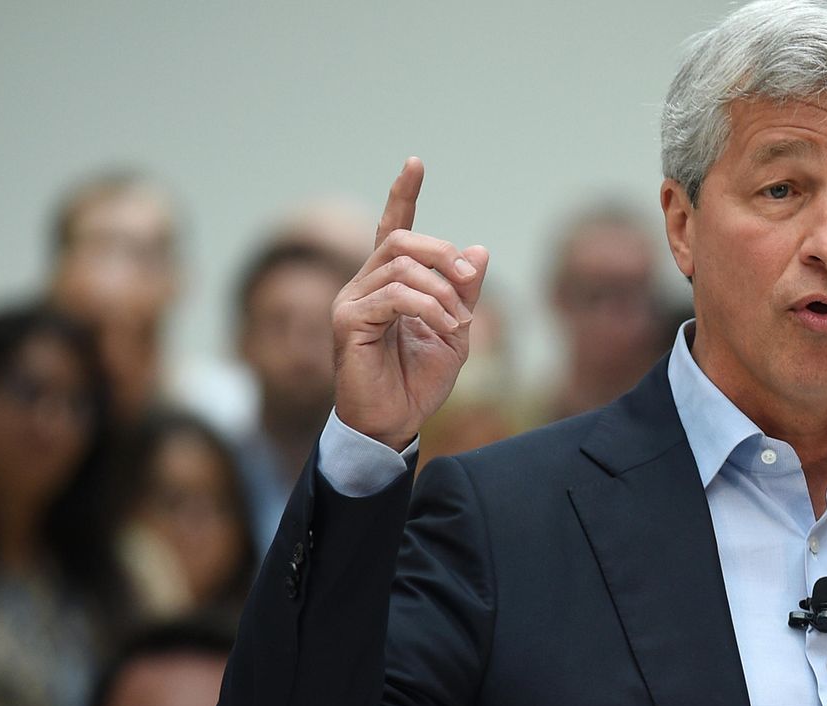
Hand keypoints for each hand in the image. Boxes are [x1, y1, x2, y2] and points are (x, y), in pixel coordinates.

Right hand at [332, 157, 490, 450]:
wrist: (395, 422)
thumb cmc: (418, 382)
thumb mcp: (456, 332)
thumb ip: (464, 293)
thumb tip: (477, 250)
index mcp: (389, 283)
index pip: (391, 227)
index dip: (403, 194)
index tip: (415, 162)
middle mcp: (364, 284)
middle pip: (402, 239)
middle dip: (441, 253)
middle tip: (465, 283)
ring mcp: (352, 301)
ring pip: (401, 266)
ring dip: (442, 291)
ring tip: (458, 322)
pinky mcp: (348, 322)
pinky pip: (393, 296)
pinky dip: (428, 308)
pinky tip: (444, 328)